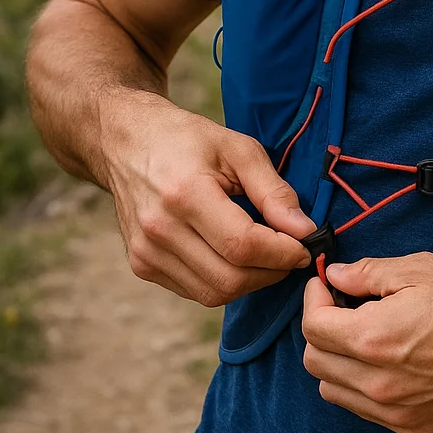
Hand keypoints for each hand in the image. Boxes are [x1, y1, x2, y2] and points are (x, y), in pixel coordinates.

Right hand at [102, 91, 315, 305]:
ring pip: (213, 292)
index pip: (243, 246)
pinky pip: (195, 290)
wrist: (126, 142)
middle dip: (272, 272)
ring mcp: (145, 252)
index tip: (306, 245)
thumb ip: (272, 190)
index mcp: (184, 193)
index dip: (283, 253)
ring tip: (266, 254)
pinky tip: (233, 256)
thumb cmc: (187, 140)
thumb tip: (304, 230)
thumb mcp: (238, 148)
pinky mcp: (141, 264)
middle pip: (230, 278)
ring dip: (250, 281)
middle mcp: (159, 229)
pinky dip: (223, 280)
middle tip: (291, 253)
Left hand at [301, 252, 432, 432]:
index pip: (312, 327)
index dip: (313, 301)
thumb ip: (367, 273)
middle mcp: (378, 383)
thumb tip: (334, 276)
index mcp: (374, 339)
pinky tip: (387, 365)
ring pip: (333, 391)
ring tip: (364, 339)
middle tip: (343, 310)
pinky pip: (364, 411)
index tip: (325, 288)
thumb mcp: (419, 270)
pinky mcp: (413, 428)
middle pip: (315, 362)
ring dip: (337, 362)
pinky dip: (362, 387)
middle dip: (321, 331)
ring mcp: (395, 412)